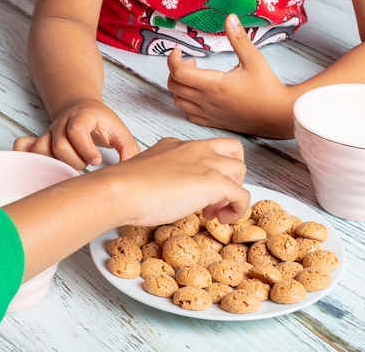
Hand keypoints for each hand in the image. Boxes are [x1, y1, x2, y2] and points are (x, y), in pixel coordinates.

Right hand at [5, 137, 249, 279]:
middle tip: (214, 198)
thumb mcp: (146, 172)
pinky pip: (243, 194)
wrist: (121, 191)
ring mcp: (206, 163)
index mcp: (178, 146)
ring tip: (213, 213)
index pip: (207, 148)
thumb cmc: (125, 187)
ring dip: (233, 192)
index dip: (209, 169)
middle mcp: (196, 148)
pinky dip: (238, 209)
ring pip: (241, 170)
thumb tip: (164, 190)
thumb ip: (161, 175)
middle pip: (233, 151)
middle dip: (230, 174)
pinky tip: (221, 220)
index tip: (196, 191)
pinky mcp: (214, 182)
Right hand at [14, 98, 139, 168]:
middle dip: (74, 161)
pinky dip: (26, 158)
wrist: (81, 107)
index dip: (85, 149)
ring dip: (54, 164)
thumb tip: (130, 170)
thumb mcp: (120, 131)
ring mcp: (49, 132)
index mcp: (82, 117)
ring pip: (41, 149)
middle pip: (58, 145)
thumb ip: (129, 149)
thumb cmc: (101, 122)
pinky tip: (37, 168)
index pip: (76, 130)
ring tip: (69, 168)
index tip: (97, 161)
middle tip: (87, 164)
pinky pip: (24, 147)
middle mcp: (62, 123)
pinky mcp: (41, 141)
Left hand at [167, 14, 295, 137]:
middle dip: (175, 70)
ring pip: (179, 101)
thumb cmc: (267, 87)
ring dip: (180, 87)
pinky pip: (190, 114)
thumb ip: (239, 38)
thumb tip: (229, 18)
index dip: (173, 59)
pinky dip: (187, 103)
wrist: (277, 114)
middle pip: (174, 86)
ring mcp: (209, 114)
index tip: (179, 50)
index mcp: (214, 85)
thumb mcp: (254, 59)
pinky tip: (200, 94)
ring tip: (196, 77)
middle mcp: (207, 101)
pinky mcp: (214, 122)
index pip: (178, 72)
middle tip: (192, 61)